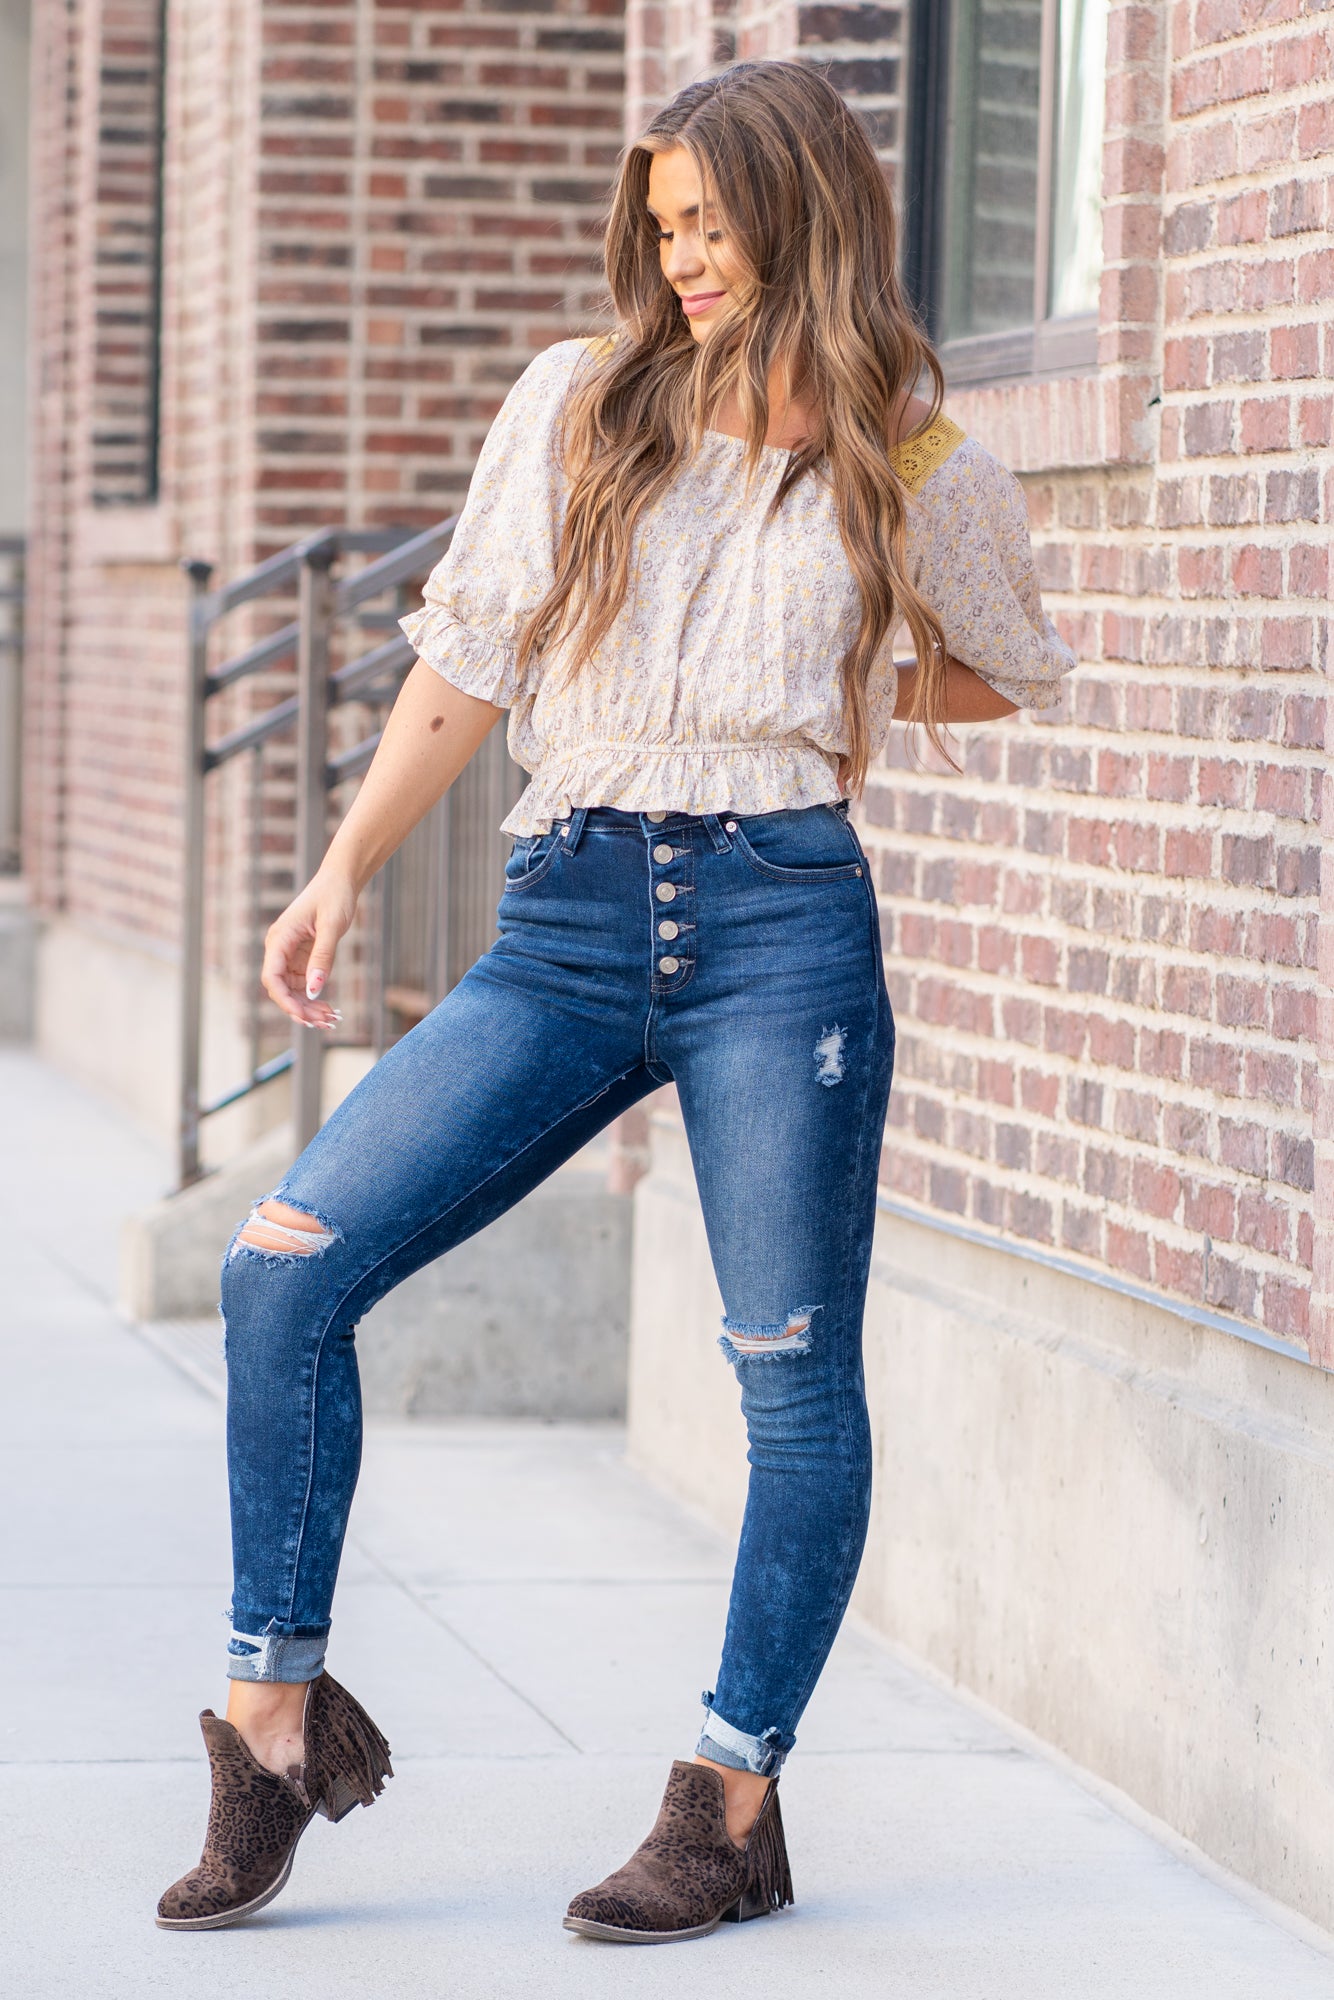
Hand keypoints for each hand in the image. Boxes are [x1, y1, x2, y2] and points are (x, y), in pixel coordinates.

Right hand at [260, 870, 357, 1028]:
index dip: (284, 1000)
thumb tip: (313, 990)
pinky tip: (328, 1008)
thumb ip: (322, 958)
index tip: (303, 1017)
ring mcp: (289, 953)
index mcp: (280, 938)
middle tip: (324, 1023)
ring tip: (330, 1019)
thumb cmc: (334, 896)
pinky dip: (313, 997)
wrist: (340, 880)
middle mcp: (280, 947)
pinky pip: (303, 983)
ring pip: (292, 989)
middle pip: (281, 988)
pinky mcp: (301, 956)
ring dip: (307, 1007)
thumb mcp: (331, 927)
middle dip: (299, 1008)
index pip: (272, 977)